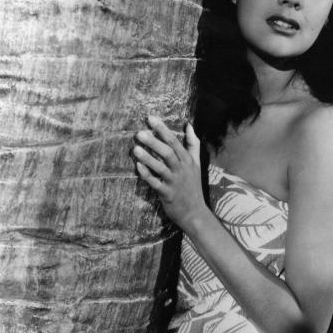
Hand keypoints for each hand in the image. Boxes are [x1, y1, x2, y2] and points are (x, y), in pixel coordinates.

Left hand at [133, 115, 206, 231]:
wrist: (195, 213)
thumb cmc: (193, 186)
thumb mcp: (196, 164)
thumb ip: (193, 144)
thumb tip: (189, 125)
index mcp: (187, 161)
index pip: (175, 142)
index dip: (162, 130)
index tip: (151, 118)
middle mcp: (181, 170)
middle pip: (168, 152)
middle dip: (154, 142)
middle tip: (140, 132)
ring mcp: (174, 182)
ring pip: (161, 167)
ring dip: (148, 158)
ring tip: (136, 148)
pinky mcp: (167, 194)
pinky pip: (156, 183)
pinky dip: (147, 174)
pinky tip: (138, 167)